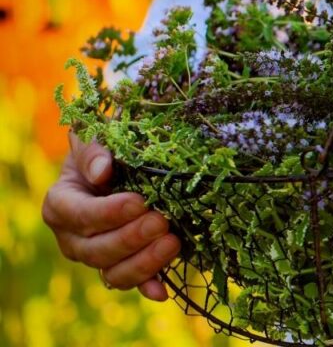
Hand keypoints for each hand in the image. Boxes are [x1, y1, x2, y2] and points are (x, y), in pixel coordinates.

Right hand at [42, 132, 180, 300]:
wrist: (120, 167)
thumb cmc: (106, 149)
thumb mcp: (95, 140)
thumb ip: (94, 152)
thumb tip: (102, 170)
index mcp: (61, 205)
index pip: (79, 215)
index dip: (108, 213)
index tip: (139, 202)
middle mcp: (73, 238)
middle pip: (96, 249)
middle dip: (131, 238)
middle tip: (161, 221)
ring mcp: (97, 256)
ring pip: (113, 271)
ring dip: (143, 262)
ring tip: (172, 242)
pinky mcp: (122, 266)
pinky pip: (132, 282)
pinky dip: (147, 287)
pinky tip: (163, 291)